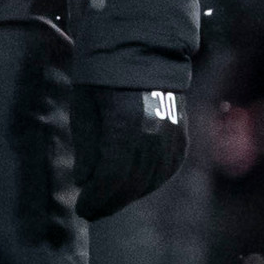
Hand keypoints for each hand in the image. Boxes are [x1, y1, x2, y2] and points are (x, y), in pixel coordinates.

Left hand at [71, 84, 187, 219]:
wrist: (141, 51)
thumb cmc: (102, 77)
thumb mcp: (84, 106)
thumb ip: (87, 146)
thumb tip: (85, 182)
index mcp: (126, 124)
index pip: (111, 175)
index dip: (96, 198)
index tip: (81, 209)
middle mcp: (154, 134)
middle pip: (132, 183)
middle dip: (109, 201)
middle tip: (91, 212)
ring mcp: (172, 136)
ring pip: (151, 180)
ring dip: (128, 195)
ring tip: (107, 202)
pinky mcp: (181, 137)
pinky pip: (166, 170)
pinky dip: (149, 183)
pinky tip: (132, 188)